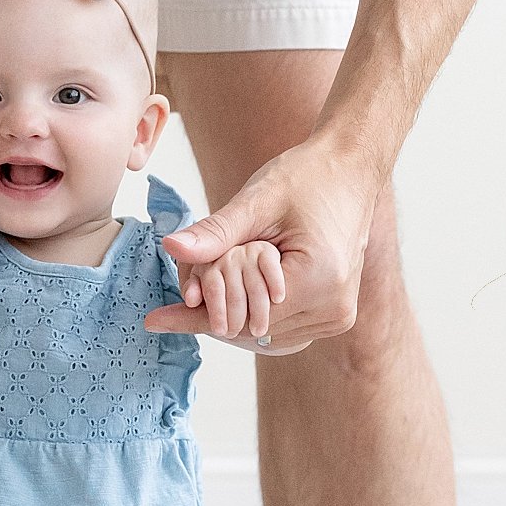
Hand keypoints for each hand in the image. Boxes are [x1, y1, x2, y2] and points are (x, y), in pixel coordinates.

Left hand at [148, 138, 382, 351]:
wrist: (350, 170)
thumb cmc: (306, 178)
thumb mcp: (256, 202)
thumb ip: (215, 232)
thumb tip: (171, 248)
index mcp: (320, 281)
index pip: (243, 316)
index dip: (198, 317)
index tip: (156, 319)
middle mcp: (335, 309)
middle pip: (253, 330)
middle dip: (212, 314)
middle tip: (176, 298)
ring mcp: (338, 316)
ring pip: (265, 335)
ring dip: (233, 314)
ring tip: (204, 289)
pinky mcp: (336, 314)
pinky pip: (283, 328)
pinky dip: (253, 313)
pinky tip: (231, 294)